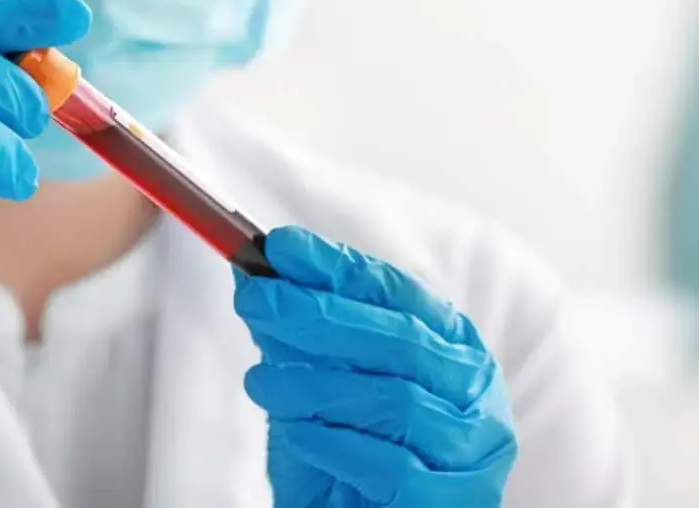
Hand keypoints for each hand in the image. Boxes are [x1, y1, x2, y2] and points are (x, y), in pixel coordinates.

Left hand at [234, 227, 516, 506]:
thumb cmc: (343, 457)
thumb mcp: (316, 385)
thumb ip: (299, 336)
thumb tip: (257, 275)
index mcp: (450, 344)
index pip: (396, 292)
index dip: (337, 266)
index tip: (281, 247)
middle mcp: (473, 389)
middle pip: (399, 338)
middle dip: (319, 313)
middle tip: (258, 299)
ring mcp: (474, 448)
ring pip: (396, 399)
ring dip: (316, 384)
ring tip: (261, 382)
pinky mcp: (455, 502)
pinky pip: (393, 466)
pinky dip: (336, 444)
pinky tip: (297, 433)